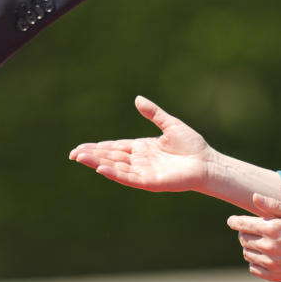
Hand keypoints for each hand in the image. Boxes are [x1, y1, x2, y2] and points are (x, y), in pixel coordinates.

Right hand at [68, 95, 213, 191]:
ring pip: (115, 167)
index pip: (114, 147)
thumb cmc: (192, 145)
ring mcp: (143, 172)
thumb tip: (137, 99)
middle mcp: (139, 161)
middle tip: (73, 154)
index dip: (97, 148)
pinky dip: (114, 173)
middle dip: (92, 156)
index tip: (80, 148)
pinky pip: (129, 178)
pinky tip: (101, 169)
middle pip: (110, 157)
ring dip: (98, 163)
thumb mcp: (169, 124)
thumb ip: (153, 113)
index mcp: (141, 148)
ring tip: (80, 158)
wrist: (207, 162)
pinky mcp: (150, 182)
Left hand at [227, 193, 280, 281]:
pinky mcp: (275, 276)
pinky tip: (265, 256)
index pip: (242, 224)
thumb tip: (254, 197)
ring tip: (262, 242)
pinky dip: (255, 262)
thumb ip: (273, 205)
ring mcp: (271, 263)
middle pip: (242, 239)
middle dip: (244, 232)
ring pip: (247, 254)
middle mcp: (269, 247)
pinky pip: (254, 269)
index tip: (232, 220)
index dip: (235, 221)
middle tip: (253, 230)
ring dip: (250, 247)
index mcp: (272, 229)